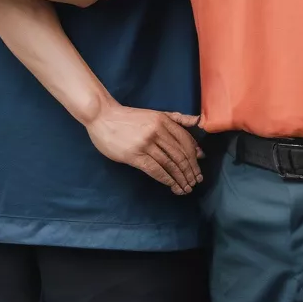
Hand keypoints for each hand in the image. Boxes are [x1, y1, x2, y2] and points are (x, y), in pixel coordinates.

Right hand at [86, 102, 203, 195]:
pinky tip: (172, 186)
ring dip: (180, 178)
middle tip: (195, 182)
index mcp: (164, 119)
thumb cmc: (130, 117)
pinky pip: (155, 170)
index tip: (199, 168)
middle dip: (190, 171)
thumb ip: (177, 119)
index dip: (194, 157)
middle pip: (180, 154)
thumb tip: (199, 122)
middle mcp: (157, 131)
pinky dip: (167, 179)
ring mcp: (146, 143)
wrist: (103, 116)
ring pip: (169, 164)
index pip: (185, 140)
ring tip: (186, 188)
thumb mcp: (156, 113)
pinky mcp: (134, 155)